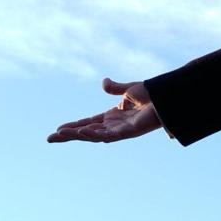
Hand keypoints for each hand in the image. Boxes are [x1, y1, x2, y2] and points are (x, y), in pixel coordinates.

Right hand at [48, 77, 163, 142]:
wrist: (169, 96)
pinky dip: (95, 134)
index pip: (89, 122)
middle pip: (88, 132)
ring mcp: (122, 130)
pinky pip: (109, 135)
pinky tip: (82, 132)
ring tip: (60, 135)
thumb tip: (104, 82)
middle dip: (69, 135)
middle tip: (50, 138)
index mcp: (114, 116)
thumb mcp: (130, 89)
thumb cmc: (155, 94)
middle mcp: (116, 125)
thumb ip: (115, 88)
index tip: (58, 129)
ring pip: (95, 136)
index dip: (74, 126)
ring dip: (77, 135)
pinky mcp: (130, 132)